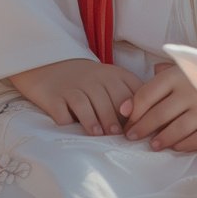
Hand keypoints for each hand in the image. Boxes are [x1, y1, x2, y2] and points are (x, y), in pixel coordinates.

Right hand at [8, 58, 142, 136]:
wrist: (50, 64)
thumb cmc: (88, 80)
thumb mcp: (110, 80)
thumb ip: (127, 96)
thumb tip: (146, 124)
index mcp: (112, 74)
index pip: (127, 88)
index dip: (134, 108)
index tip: (137, 125)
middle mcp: (91, 78)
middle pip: (105, 97)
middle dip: (113, 116)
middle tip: (118, 134)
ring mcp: (70, 87)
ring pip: (83, 102)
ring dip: (92, 119)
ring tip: (98, 133)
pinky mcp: (52, 97)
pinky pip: (60, 109)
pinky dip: (66, 119)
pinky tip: (71, 128)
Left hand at [118, 61, 196, 152]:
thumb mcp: (177, 71)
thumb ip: (154, 84)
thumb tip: (126, 106)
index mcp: (176, 76)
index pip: (147, 95)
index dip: (133, 110)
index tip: (125, 121)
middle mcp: (190, 91)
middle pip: (159, 114)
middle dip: (142, 128)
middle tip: (131, 136)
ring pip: (178, 128)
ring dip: (162, 139)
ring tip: (153, 145)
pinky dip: (186, 144)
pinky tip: (176, 148)